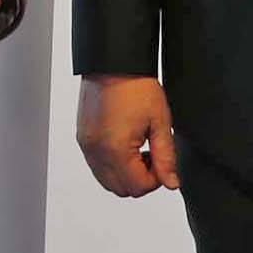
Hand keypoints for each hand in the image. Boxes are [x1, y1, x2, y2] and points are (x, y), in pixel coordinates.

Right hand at [77, 75, 179, 197]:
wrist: (113, 62)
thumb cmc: (136, 86)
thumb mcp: (160, 123)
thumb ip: (166, 158)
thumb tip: (171, 182)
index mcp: (116, 149)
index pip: (137, 187)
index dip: (155, 180)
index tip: (160, 161)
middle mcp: (96, 150)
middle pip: (120, 189)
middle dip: (139, 179)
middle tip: (150, 156)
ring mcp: (86, 144)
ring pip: (106, 180)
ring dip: (124, 173)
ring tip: (136, 149)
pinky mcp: (82, 137)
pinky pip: (96, 165)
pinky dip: (110, 163)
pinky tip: (123, 143)